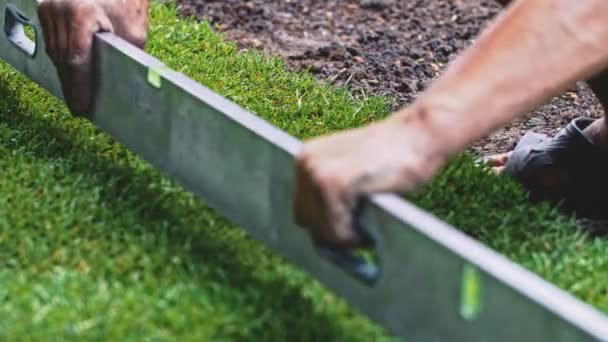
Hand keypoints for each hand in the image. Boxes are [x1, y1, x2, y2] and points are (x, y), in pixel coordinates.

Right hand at [37, 0, 148, 115]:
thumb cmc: (128, 3)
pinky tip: (71, 74)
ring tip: (76, 96)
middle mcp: (59, 9)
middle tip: (79, 108)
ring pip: (55, 51)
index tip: (81, 107)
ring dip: (65, 74)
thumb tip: (125, 89)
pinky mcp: (46, 8)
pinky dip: (62, 58)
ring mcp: (50, 8)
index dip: (79, 87)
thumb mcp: (134, 31)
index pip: (77, 59)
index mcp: (82, 13)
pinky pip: (53, 41)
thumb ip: (128, 57)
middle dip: (72, 86)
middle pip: (63, 59)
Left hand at [293, 111, 446, 246]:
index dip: (323, 227)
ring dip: (345, 240)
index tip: (344, 239)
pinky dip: (353, 238)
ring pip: (321, 230)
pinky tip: (370, 234)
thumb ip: (332, 194)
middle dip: (333, 235)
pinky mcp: (334, 184)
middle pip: (307, 221)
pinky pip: (337, 230)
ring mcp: (317, 173)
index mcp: (307, 159)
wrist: (419, 134)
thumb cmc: (394, 157)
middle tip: (360, 240)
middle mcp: (305, 163)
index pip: (302, 209)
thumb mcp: (352, 171)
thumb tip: (320, 238)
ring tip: (367, 237)